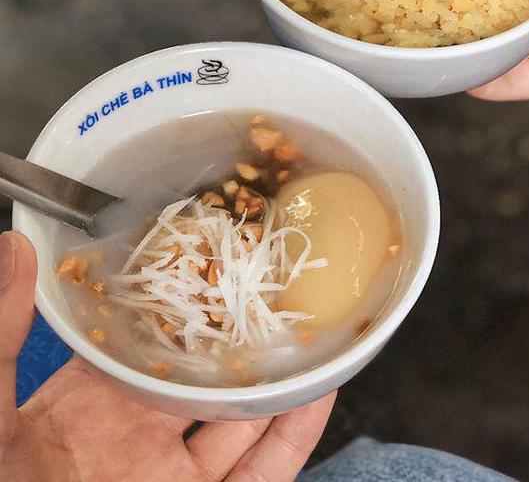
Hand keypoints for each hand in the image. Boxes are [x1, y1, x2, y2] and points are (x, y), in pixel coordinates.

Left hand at [0, 231, 334, 481]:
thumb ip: (4, 331)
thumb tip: (12, 246)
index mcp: (92, 402)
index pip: (144, 340)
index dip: (176, 302)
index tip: (206, 257)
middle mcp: (142, 432)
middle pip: (203, 374)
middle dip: (237, 334)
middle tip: (273, 283)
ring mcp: (176, 473)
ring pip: (243, 418)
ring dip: (279, 377)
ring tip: (311, 325)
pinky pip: (263, 472)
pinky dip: (295, 434)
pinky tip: (320, 391)